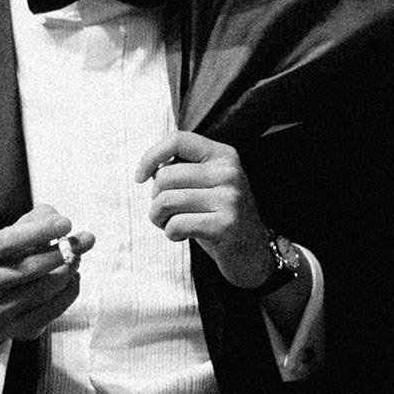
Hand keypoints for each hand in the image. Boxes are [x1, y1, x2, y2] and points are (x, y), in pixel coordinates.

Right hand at [0, 205, 94, 350]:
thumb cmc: (7, 260)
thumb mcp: (13, 235)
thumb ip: (35, 220)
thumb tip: (58, 219)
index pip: (7, 242)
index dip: (38, 231)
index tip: (67, 223)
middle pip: (29, 268)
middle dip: (62, 253)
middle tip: (86, 240)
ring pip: (43, 290)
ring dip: (68, 271)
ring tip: (77, 259)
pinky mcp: (17, 329)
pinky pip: (51, 311)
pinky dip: (69, 292)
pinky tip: (74, 279)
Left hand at [135, 130, 272, 288]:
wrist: (253, 254)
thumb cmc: (219, 218)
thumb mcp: (207, 186)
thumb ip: (183, 171)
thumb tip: (149, 169)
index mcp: (224, 156)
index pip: (178, 139)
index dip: (151, 156)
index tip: (140, 177)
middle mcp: (229, 172)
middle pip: (165, 176)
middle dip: (155, 199)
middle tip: (166, 214)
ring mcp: (230, 198)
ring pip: (166, 201)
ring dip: (159, 219)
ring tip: (172, 225)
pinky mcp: (225, 225)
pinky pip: (176, 224)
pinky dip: (171, 233)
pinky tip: (184, 236)